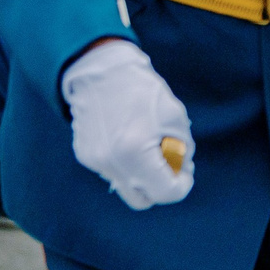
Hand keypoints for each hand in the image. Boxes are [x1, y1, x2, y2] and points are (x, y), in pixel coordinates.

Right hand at [62, 38, 195, 209]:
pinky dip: (123, 162)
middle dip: (159, 186)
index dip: (182, 183)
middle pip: (143, 200)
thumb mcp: (175, 117)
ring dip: (140, 173)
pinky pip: (111, 171)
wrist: (99, 69)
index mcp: (136, 153)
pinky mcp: (84, 154)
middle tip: (166, 163)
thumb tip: (178, 171)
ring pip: (126, 185)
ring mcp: (94, 160)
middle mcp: (112, 162)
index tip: (185, 168)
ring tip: (143, 142)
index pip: (166, 192)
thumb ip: (181, 151)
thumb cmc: (142, 90)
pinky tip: (124, 136)